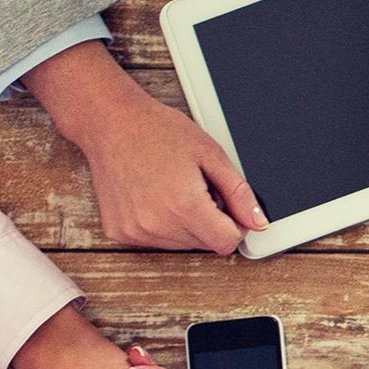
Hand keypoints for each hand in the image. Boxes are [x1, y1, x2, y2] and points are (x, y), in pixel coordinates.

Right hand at [25, 44, 266, 253]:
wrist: (110, 124)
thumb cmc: (158, 131)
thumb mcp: (210, 154)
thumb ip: (238, 193)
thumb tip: (258, 223)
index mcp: (184, 205)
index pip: (227, 242)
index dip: (234, 224)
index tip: (226, 205)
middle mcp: (157, 224)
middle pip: (205, 244)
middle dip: (209, 221)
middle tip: (194, 187)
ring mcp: (135, 231)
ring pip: (181, 245)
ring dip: (185, 224)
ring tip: (171, 189)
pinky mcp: (120, 232)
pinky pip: (155, 241)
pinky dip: (161, 225)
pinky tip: (152, 197)